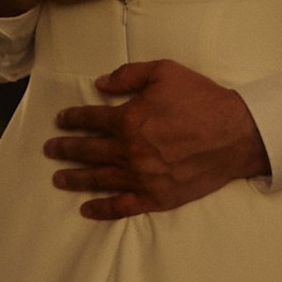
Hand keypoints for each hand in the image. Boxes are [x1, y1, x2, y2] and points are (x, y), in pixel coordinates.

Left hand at [44, 59, 268, 218]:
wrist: (233, 134)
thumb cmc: (200, 99)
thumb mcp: (164, 72)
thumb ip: (129, 75)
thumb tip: (100, 84)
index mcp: (129, 119)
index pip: (92, 119)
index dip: (73, 118)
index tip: (60, 120)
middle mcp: (129, 151)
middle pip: (89, 151)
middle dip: (66, 149)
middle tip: (49, 150)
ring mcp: (141, 178)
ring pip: (99, 179)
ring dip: (75, 178)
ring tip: (57, 178)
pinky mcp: (155, 198)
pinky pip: (121, 207)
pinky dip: (101, 209)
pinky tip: (86, 208)